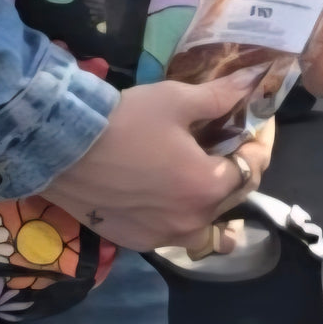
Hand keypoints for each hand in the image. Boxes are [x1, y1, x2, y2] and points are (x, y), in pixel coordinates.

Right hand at [43, 75, 268, 252]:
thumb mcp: (174, 100)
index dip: (261, 142)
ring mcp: (168, 237)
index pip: (253, 167)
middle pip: (235, 198)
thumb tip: (252, 81)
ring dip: (218, 211)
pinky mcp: (142, 242)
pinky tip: (175, 204)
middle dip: (241, 170)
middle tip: (234, 146)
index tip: (261, 124)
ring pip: (210, 231)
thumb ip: (218, 97)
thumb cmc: (123, 121)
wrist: (61, 149)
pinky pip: (177, 238)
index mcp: (209, 186)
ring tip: (211, 191)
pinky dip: (184, 222)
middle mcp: (195, 220)